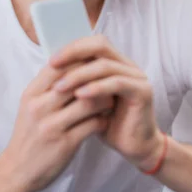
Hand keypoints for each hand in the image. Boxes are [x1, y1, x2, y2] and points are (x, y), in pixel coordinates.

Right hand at [0, 62, 111, 191]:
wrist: (17, 172)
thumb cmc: (29, 135)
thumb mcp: (31, 106)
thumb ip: (50, 87)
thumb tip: (76, 63)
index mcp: (31, 94)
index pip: (60, 65)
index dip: (81, 61)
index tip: (96, 64)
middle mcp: (39, 107)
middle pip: (77, 81)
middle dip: (97, 79)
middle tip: (111, 81)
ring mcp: (52, 125)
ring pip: (89, 101)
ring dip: (105, 100)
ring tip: (111, 100)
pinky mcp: (65, 143)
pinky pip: (94, 124)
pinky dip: (104, 119)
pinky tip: (106, 120)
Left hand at [48, 35, 161, 169]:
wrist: (133, 147)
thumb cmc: (108, 124)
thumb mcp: (87, 100)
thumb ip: (77, 83)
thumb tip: (49, 69)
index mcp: (115, 63)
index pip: (93, 44)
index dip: (71, 48)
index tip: (50, 61)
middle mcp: (128, 65)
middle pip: (100, 46)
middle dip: (74, 53)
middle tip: (53, 65)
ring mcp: (137, 77)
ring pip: (106, 65)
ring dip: (80, 74)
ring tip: (60, 87)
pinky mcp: (143, 91)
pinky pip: (118, 83)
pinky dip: (97, 88)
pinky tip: (80, 95)